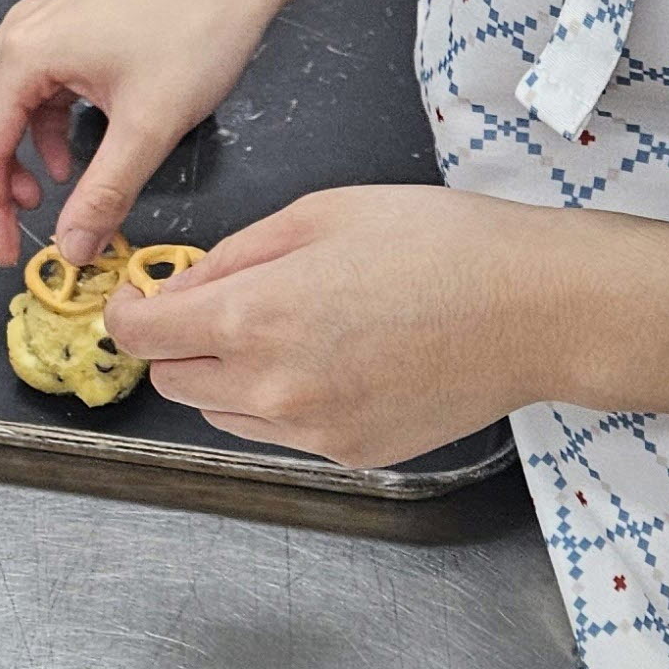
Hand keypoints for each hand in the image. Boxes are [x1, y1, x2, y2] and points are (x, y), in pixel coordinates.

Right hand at [0, 0, 289, 265]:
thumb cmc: (199, 27)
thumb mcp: (150, 126)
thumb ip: (104, 194)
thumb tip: (72, 248)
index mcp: (25, 53)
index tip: (9, 252)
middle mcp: (19, 34)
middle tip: (1, 225)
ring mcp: (41, 27)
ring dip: (8, 157)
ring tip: (42, 197)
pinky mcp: (66, 29)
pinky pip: (32, 91)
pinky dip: (40, 133)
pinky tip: (71, 161)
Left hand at [102, 184, 556, 467]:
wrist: (538, 309)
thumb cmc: (443, 245)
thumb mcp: (321, 214)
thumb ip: (234, 255)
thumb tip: (181, 283)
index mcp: (253, 318)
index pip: (140, 335)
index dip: (130, 311)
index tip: (140, 297)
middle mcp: (271, 387)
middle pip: (171, 381)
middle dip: (180, 343)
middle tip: (224, 304)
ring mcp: (308, 430)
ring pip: (219, 413)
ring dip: (227, 375)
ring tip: (293, 329)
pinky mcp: (345, 454)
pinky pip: (277, 432)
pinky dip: (281, 401)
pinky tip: (334, 360)